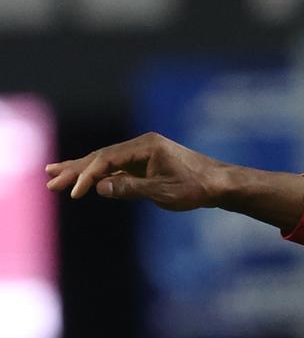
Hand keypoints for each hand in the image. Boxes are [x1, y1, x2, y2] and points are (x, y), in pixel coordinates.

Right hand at [45, 132, 229, 210]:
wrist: (220, 184)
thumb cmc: (196, 188)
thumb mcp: (163, 192)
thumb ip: (131, 189)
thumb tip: (99, 186)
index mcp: (146, 146)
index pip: (107, 159)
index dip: (87, 175)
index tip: (74, 192)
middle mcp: (142, 145)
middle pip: (101, 156)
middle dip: (74, 169)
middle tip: (49, 180)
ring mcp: (143, 153)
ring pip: (105, 161)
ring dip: (80, 170)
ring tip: (53, 175)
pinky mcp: (145, 163)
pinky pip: (116, 168)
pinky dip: (98, 174)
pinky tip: (82, 180)